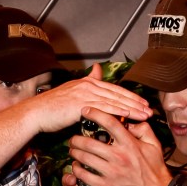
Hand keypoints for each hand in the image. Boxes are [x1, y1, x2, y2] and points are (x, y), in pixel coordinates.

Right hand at [32, 63, 152, 134]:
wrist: (37, 113)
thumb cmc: (52, 108)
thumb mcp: (72, 92)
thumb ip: (87, 82)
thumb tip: (97, 69)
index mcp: (88, 83)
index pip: (114, 90)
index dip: (130, 96)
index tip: (142, 103)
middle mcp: (89, 85)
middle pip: (118, 94)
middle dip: (136, 102)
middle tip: (149, 110)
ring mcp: (86, 94)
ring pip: (114, 100)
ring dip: (132, 108)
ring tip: (144, 114)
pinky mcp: (82, 104)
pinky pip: (104, 108)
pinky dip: (118, 111)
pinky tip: (129, 115)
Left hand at [66, 107, 171, 185]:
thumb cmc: (155, 171)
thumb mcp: (154, 146)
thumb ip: (143, 130)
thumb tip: (130, 122)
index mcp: (130, 144)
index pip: (110, 123)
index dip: (95, 114)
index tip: (85, 111)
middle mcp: (119, 156)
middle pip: (90, 142)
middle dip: (77, 139)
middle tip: (73, 138)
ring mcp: (112, 172)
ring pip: (85, 158)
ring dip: (75, 153)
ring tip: (73, 151)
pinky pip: (85, 176)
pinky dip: (77, 170)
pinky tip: (76, 167)